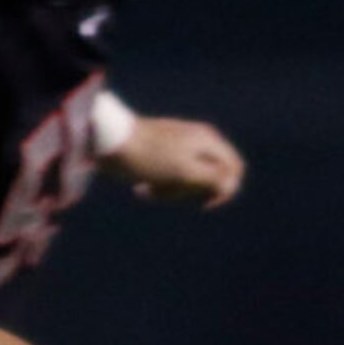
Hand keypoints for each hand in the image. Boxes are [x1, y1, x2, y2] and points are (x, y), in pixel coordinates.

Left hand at [105, 117, 244, 207]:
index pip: (234, 168)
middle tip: (167, 193)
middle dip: (190, 192)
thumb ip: (213, 178)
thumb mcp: (184, 171)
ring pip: (188, 182)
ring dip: (171, 193)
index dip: (225, 190)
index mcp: (208, 141)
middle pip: (210, 178)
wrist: (110, 141)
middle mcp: (198, 142)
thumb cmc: (148, 157)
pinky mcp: (161, 157)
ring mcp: (179, 148)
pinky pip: (170, 180)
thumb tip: (231, 186)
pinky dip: (159, 187)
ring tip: (148, 191)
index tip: (204, 204)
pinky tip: (141, 189)